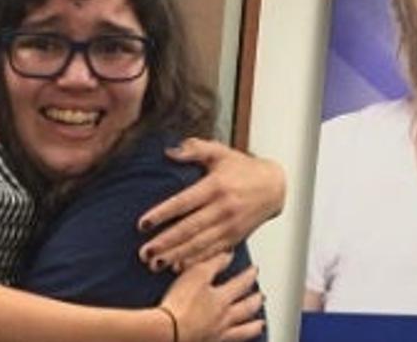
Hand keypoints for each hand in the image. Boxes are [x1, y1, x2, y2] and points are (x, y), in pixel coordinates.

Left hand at [138, 139, 284, 269]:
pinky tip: (179, 268)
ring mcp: (230, 226)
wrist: (274, 186)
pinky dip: (196, 261)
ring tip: (155, 264)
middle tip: (144, 252)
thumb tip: (170, 151)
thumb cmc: (243, 168)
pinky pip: (213, 252)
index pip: (184, 202)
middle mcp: (223, 209)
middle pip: (190, 229)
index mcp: (215, 187)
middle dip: (166, 242)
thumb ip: (194, 149)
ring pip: (199, 244)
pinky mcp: (235, 238)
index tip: (143, 224)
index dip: (162, 214)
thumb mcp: (219, 152)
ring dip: (176, 256)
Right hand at [160, 253, 263, 341]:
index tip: (255, 270)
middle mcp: (224, 318)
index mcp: (222, 298)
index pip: (241, 284)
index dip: (249, 275)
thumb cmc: (180, 304)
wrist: (169, 331)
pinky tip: (235, 338)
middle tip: (262, 297)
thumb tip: (228, 255)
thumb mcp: (196, 274)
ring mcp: (218, 334)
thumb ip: (214, 264)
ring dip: (253, 326)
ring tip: (260, 324)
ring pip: (243, 330)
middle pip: (246, 308)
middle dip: (255, 301)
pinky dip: (238, 340)